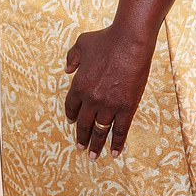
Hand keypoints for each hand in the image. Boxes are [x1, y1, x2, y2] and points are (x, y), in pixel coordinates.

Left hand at [64, 24, 154, 159]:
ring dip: (96, 144)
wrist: (129, 42)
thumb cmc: (105, 40)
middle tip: (80, 147)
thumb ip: (72, 57)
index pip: (71, 106)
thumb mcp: (81, 44)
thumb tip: (67, 69)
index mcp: (79, 84)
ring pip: (100, 130)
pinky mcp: (126, 107)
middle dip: (81, 136)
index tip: (72, 122)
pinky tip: (114, 153)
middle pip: (84, 123)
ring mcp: (109, 105)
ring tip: (93, 155)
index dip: (71, 115)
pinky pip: (120, 130)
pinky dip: (116, 143)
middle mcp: (92, 98)